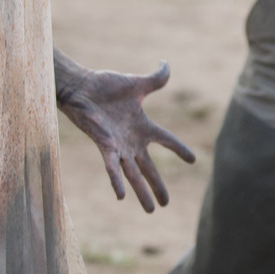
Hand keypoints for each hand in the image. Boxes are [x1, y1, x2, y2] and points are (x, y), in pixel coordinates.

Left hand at [58, 62, 195, 212]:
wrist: (81, 87)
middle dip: (158, 186)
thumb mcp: (137, 83)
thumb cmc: (105, 85)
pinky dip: (117, 181)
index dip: (179, 149)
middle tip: (166, 204)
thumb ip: (156, 78)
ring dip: (142, 192)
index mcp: (142, 126)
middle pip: (149, 168)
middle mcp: (132, 140)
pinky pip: (113, 167)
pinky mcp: (105, 146)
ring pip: (133, 174)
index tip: (193, 160)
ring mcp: (119, 146)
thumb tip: (166, 63)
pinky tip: (121, 196)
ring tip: (152, 210)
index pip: (167, 140)